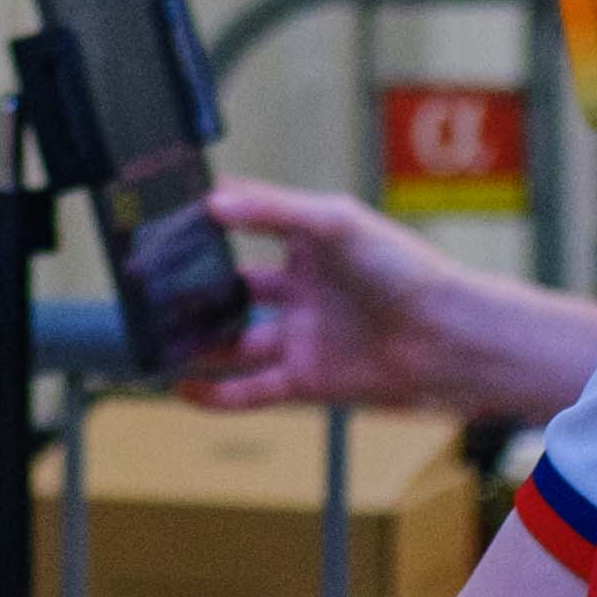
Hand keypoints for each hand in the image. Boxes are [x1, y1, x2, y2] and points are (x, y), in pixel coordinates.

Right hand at [185, 181, 596, 421]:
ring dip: (198, 341)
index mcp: (309, 241)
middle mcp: (302, 289)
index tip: (166, 221)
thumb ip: (272, 210)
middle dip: (193, 288)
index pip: (247, 224)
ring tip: (155, 338)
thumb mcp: (335, 221)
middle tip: (151, 286)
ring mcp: (302, 335)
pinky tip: (183, 386)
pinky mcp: (307, 379)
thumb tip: (216, 202)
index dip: (209, 223)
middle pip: (233, 287)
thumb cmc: (404, 270)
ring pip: (235, 341)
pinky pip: (251, 390)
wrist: (446, 337)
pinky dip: (217, 393)